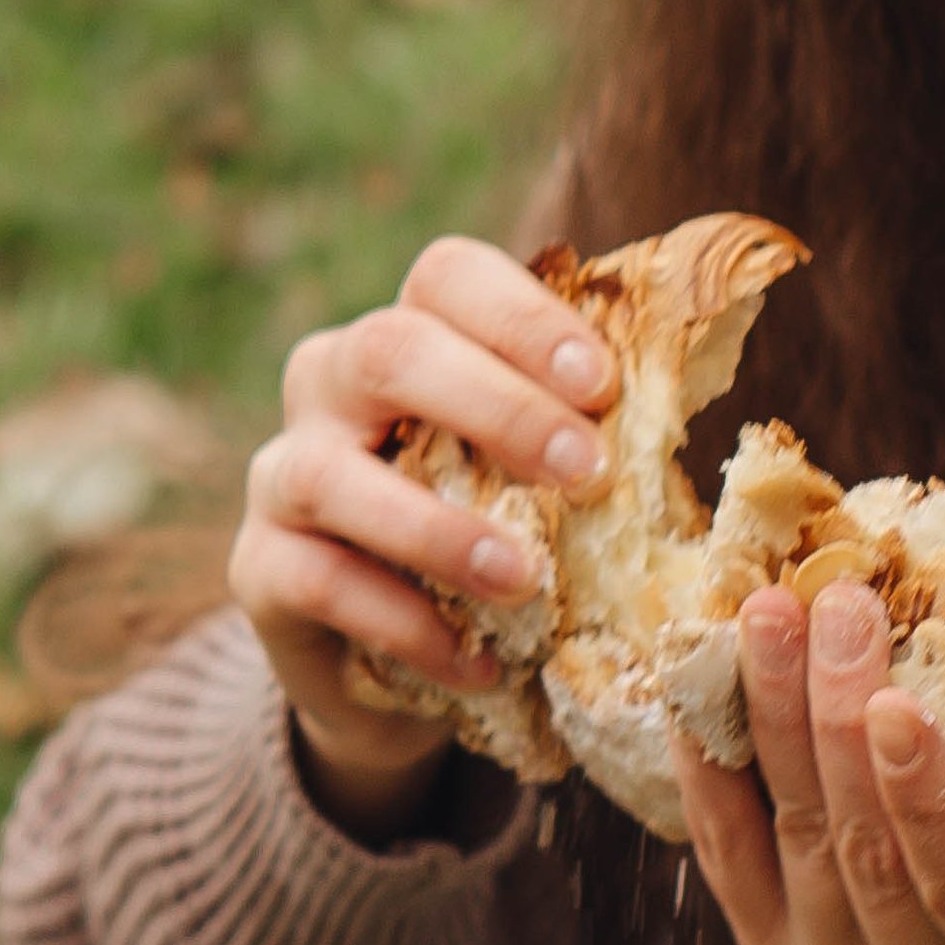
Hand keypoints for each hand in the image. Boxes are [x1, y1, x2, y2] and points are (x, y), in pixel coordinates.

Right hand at [230, 236, 615, 840]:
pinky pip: (318, 584)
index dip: (522, 316)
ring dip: (437, 527)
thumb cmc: (487, 540)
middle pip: (387, 350)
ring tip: (527, 580)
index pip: (445, 276)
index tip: (603, 382)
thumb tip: (686, 409)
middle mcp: (327, 384)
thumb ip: (581, 437)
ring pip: (328, 472)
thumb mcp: (531, 482)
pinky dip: (405, 624)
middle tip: (584, 471)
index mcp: (407, 338)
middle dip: (494, 405)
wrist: (395, 667)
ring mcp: (279, 475)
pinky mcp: (257, 570)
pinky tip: (479, 661)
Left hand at [672, 580, 944, 944]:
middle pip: (866, 856)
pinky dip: (708, 765)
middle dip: (840, 721)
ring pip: (794, 843)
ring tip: (769, 615)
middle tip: (835, 608)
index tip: (898, 703)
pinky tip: (698, 684)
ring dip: (773, 718)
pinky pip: (726, 854)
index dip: (928, 802)